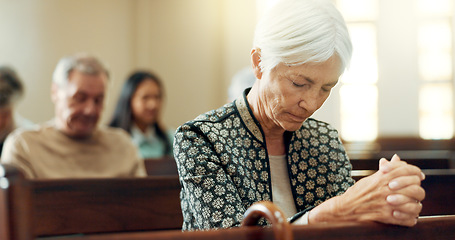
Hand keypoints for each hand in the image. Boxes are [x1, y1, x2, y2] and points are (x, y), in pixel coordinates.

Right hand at [308, 154, 424, 226]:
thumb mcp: (372, 178)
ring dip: (416, 205)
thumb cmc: (359, 192)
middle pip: (415, 188)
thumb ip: (387, 169)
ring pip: (415, 205)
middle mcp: (387, 190)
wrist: (346, 208)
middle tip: (415, 191)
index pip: (407, 170)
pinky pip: (408, 220)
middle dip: (417, 189)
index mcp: (383, 178)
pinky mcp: (387, 217)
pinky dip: (410, 219)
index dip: (416, 172)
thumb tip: (396, 158)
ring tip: (412, 205)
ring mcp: (387, 204)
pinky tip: (407, 216)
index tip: (419, 176)